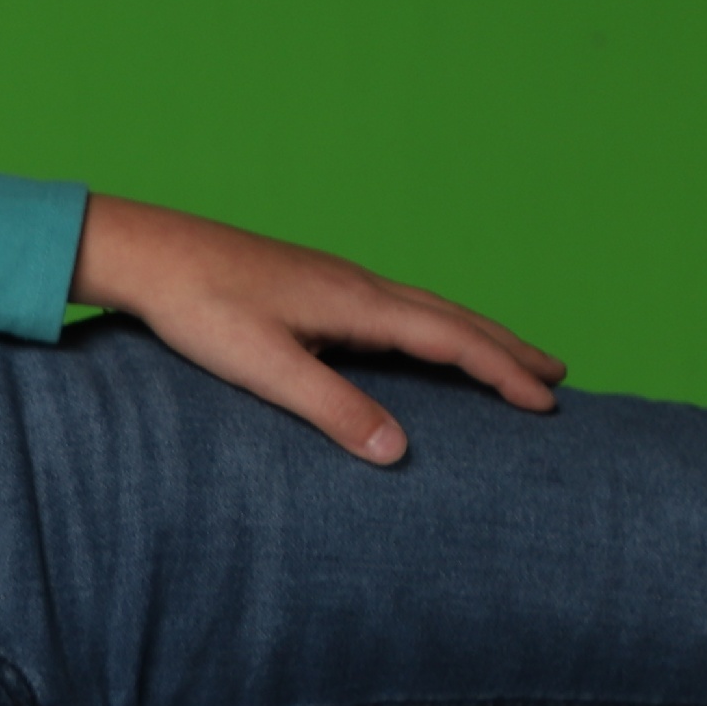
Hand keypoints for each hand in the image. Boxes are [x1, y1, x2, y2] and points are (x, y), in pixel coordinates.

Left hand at [74, 195, 565, 464]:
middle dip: (506, 348)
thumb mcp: (265, 366)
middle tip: (559, 374)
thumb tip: (398, 452)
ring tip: (507, 356)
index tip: (547, 402)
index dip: (502, 372)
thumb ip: (331, 407)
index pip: (453, 341)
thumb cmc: (199, 308)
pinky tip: (419, 339)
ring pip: (425, 307)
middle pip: (453, 317)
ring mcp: (336, 280)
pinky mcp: (311, 283)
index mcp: (358, 304)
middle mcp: (358, 285)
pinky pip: (395, 307)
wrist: (147, 253)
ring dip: (473, 333)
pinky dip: (430, 326)